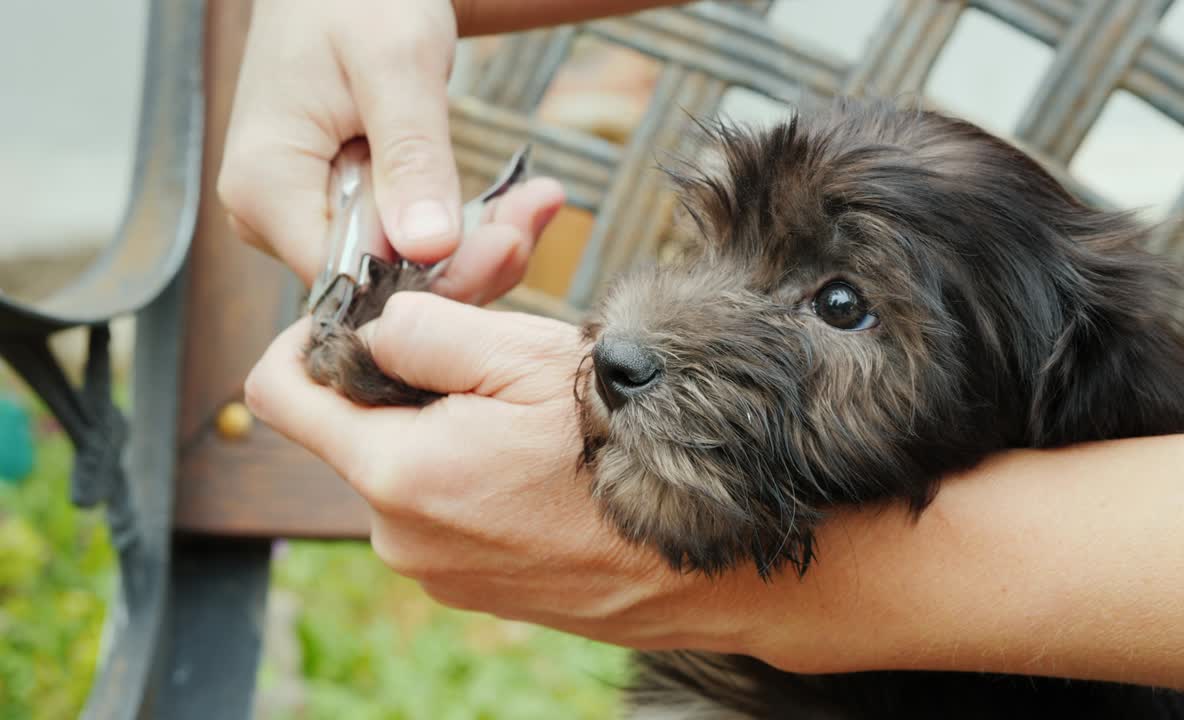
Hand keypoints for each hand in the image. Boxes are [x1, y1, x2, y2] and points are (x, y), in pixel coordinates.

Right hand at [219, 0, 559, 296]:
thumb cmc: (358, 0)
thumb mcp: (395, 65)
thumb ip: (411, 157)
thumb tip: (426, 248)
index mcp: (264, 188)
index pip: (350, 278)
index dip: (431, 277)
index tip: (507, 242)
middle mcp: (272, 220)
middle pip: (382, 283)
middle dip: (469, 258)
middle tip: (542, 208)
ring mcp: (305, 222)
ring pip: (404, 271)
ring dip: (478, 244)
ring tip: (541, 200)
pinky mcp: (343, 217)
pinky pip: (409, 246)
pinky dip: (465, 230)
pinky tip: (519, 201)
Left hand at [244, 292, 760, 653]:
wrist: (714, 555)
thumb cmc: (634, 449)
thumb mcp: (528, 356)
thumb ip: (424, 330)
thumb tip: (371, 329)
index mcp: (399, 473)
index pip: (281, 393)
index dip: (304, 335)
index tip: (353, 314)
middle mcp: (400, 535)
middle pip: (356, 428)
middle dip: (407, 376)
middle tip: (488, 345)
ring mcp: (438, 569)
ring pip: (406, 465)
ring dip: (449, 423)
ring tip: (532, 408)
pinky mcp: (475, 586)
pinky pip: (444, 509)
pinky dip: (473, 468)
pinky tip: (541, 458)